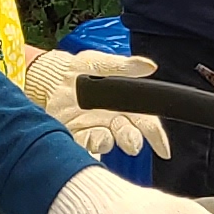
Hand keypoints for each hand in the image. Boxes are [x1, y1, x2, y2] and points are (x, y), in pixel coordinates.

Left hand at [20, 47, 168, 157]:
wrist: (50, 76)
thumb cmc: (78, 68)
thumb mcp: (102, 63)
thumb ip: (126, 67)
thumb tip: (149, 66)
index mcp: (123, 104)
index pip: (146, 122)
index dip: (157, 137)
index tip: (163, 150)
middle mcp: (111, 119)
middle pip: (130, 136)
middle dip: (133, 141)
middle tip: (132, 144)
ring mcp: (94, 128)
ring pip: (109, 141)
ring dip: (110, 141)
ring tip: (108, 137)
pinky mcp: (76, 134)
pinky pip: (86, 144)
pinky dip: (89, 142)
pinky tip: (89, 135)